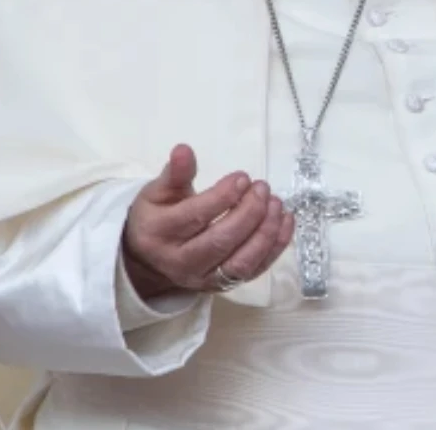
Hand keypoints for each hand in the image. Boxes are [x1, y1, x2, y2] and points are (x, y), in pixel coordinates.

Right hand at [121, 144, 294, 298]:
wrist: (150, 260)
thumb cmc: (157, 217)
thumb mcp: (156, 192)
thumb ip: (175, 173)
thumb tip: (184, 149)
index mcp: (160, 232)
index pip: (195, 216)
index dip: (222, 197)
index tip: (243, 178)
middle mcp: (180, 261)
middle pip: (220, 241)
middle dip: (248, 213)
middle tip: (262, 188)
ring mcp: (203, 278)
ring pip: (240, 263)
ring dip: (265, 233)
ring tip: (277, 204)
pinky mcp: (223, 286)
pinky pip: (254, 271)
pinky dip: (275, 248)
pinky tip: (285, 222)